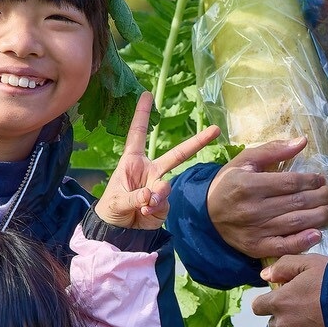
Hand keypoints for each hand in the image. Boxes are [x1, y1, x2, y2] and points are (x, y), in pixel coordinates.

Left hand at [93, 92, 219, 229]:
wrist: (118, 232)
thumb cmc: (112, 209)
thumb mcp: (116, 201)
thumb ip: (135, 197)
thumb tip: (152, 195)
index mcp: (132, 161)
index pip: (138, 134)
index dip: (142, 114)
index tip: (147, 94)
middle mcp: (150, 170)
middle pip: (177, 154)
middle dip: (197, 142)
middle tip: (215, 129)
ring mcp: (159, 186)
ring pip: (166, 186)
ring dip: (156, 196)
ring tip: (143, 207)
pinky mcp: (164, 203)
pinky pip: (165, 203)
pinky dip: (154, 209)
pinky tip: (144, 214)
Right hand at [205, 138, 327, 260]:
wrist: (206, 214)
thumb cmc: (229, 183)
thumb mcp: (245, 161)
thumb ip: (273, 149)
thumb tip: (302, 141)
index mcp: (249, 185)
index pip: (290, 183)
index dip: (311, 180)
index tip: (323, 179)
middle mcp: (253, 209)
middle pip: (297, 202)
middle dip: (322, 197)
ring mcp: (255, 230)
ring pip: (295, 223)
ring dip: (320, 217)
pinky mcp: (255, 247)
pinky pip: (283, 246)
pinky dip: (302, 242)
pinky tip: (318, 234)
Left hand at [250, 253, 327, 326]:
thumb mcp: (309, 263)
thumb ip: (283, 266)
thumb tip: (265, 275)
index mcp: (280, 302)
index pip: (258, 307)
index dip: (269, 303)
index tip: (282, 300)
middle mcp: (284, 325)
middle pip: (274, 325)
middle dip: (285, 319)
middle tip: (305, 310)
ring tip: (315, 326)